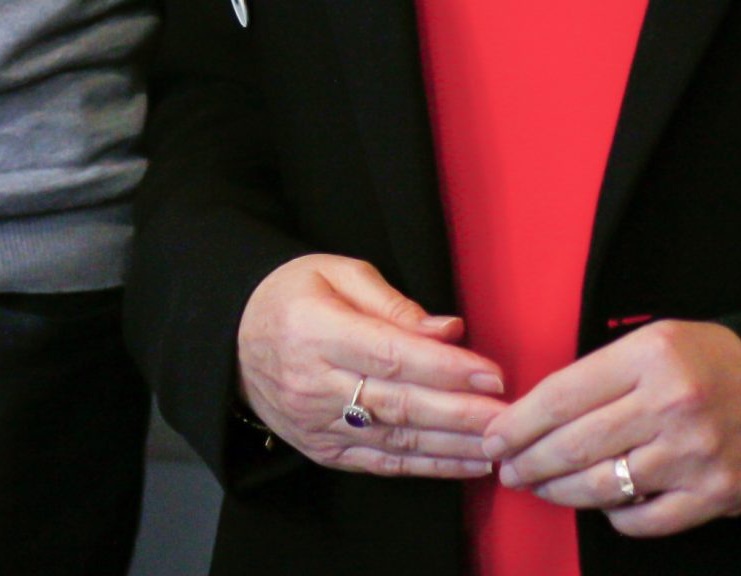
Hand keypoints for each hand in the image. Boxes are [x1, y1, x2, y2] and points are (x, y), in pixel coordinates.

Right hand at [237, 253, 506, 478]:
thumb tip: (446, 331)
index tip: (491, 373)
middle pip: (399, 404)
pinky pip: (381, 463)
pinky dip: (425, 467)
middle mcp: (314, 383)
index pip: (392, 355)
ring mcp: (317, 424)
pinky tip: (462, 464)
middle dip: (460, 413)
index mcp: (316, 330)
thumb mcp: (335, 272)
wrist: (232, 338)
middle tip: (508, 416)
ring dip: (451, 446)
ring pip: (395, 441)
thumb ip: (392, 303)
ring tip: (497, 445)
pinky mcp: (323, 450)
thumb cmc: (291, 294)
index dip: (445, 368)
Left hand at [482, 319, 740, 536]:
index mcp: (651, 354)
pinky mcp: (715, 496)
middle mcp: (669, 404)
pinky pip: (645, 520)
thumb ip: (608, 374)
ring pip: (603, 485)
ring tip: (540, 487)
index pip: (563, 393)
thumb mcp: (662, 341)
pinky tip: (603, 505)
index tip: (497, 435)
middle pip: (574, 444)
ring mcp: (693, 455)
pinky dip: (616, 517)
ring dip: (561, 491)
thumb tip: (546, 413)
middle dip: (530, 461)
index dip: (521, 421)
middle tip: (508, 469)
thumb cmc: (719, 361)